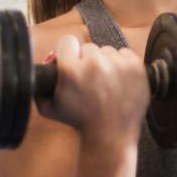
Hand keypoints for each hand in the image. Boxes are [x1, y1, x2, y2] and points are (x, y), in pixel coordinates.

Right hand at [35, 35, 150, 145]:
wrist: (110, 135)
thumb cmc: (80, 121)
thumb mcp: (49, 106)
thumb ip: (41, 84)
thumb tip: (47, 62)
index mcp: (71, 70)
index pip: (68, 41)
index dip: (69, 52)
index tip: (72, 61)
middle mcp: (94, 64)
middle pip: (89, 47)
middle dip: (87, 61)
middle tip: (90, 80)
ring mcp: (118, 65)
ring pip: (108, 51)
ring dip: (106, 63)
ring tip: (105, 84)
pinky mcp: (135, 67)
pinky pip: (125, 53)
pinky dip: (123, 64)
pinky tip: (118, 81)